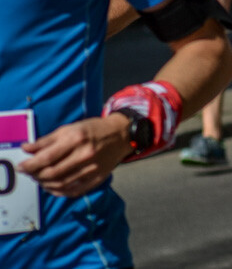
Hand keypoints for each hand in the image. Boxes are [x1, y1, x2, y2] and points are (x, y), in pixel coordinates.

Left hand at [18, 116, 132, 197]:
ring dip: (45, 184)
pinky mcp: (98, 178)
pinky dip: (60, 192)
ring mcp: (92, 168)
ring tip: (40, 179)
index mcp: (76, 139)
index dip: (30, 165)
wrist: (121, 134)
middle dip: (36, 175)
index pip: (46, 157)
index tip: (22, 167)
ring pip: (61, 184)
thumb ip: (47, 140)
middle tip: (30, 173)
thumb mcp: (70, 128)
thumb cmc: (93, 129)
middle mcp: (84, 154)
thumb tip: (26, 149)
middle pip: (52, 173)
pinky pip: (74, 191)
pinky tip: (53, 187)